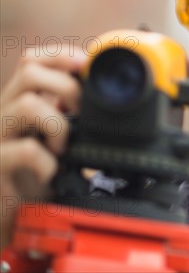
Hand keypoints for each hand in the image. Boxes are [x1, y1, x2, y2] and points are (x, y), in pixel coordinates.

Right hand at [0, 47, 85, 249]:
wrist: (11, 220)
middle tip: (81, 115)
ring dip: (58, 124)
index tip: (87, 66)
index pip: (30, 60)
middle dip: (67, 87)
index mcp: (15, 104)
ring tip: (62, 149)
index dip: (60, 55)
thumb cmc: (33, 179)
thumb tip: (92, 94)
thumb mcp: (52, 141)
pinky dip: (48, 162)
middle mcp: (1, 114)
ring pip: (27, 104)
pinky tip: (50, 174)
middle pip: (28, 70)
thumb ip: (64, 116)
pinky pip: (26, 149)